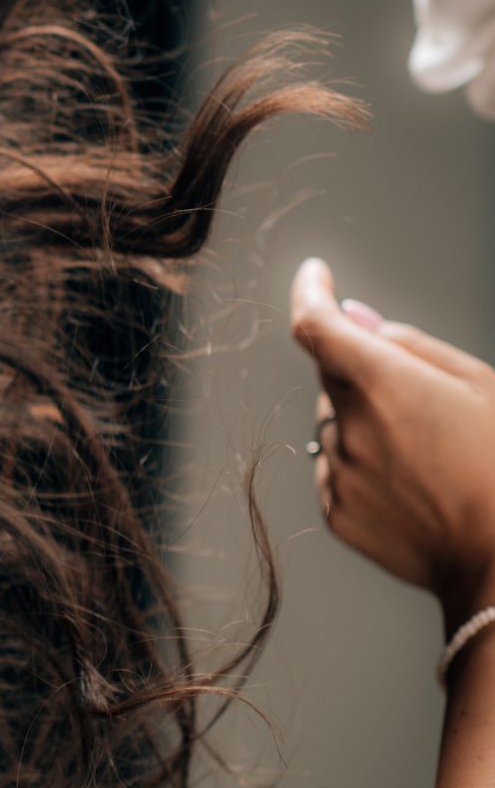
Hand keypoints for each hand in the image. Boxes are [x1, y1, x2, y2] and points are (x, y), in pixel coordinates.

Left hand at [290, 258, 494, 625]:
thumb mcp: (482, 387)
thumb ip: (412, 346)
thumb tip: (356, 318)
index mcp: (385, 385)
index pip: (317, 325)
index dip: (311, 293)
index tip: (314, 275)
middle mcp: (349, 426)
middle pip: (333, 376)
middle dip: (363, 371)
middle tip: (421, 399)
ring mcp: (338, 472)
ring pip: (335, 425)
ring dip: (366, 422)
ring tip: (430, 453)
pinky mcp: (336, 512)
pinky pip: (336, 470)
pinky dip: (363, 465)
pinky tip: (414, 485)